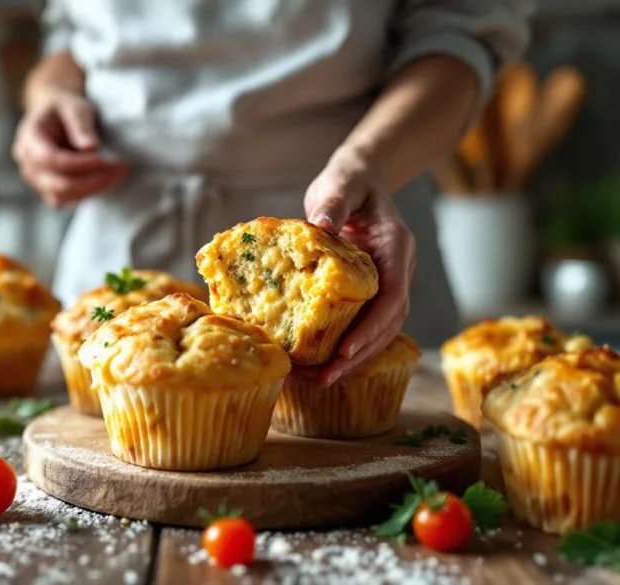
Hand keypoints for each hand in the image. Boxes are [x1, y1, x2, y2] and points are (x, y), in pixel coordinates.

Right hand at [12, 90, 128, 206]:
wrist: (57, 116)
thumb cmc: (65, 109)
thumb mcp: (75, 107)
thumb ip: (80, 124)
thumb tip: (90, 147)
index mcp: (29, 138)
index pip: (48, 159)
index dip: (76, 164)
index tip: (102, 160)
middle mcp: (28, 164)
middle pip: (55, 184)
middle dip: (91, 181)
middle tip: (121, 169)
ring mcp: (36, 180)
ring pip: (61, 197)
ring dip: (92, 190)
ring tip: (118, 173)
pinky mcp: (48, 190)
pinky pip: (66, 201)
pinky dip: (88, 194)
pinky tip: (107, 180)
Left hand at [303, 149, 416, 385]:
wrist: (361, 180)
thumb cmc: (349, 181)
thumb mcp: (341, 184)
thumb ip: (335, 201)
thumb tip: (323, 223)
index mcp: (396, 247)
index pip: (392, 296)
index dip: (372, 327)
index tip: (346, 350)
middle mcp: (398, 270)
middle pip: (388, 323)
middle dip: (360, 355)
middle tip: (326, 378)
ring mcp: (388, 283)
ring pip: (380, 331)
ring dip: (354, 358)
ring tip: (318, 381)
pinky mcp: (372, 292)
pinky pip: (365, 324)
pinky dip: (347, 346)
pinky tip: (320, 364)